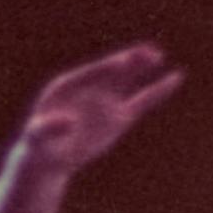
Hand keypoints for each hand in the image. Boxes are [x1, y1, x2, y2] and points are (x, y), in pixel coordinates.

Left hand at [15, 43, 183, 174]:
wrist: (49, 159)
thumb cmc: (39, 145)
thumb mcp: (37, 136)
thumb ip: (48, 128)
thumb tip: (69, 122)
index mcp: (66, 86)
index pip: (90, 73)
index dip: (107, 68)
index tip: (123, 63)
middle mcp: (89, 88)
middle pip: (112, 71)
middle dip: (128, 61)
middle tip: (147, 53)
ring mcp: (106, 101)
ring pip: (128, 81)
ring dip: (142, 68)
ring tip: (158, 55)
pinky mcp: (120, 117)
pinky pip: (144, 101)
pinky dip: (159, 90)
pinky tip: (175, 77)